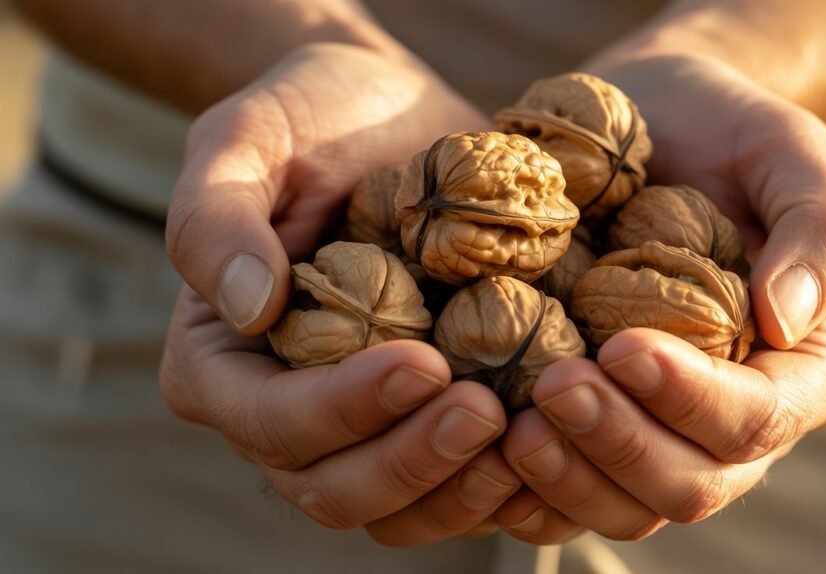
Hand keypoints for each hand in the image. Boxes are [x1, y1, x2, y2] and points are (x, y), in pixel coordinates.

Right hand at [160, 43, 519, 545]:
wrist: (389, 118)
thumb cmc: (310, 121)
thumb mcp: (248, 139)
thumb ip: (217, 216)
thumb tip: (245, 307)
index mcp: (224, 366)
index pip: (271, 423)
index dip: (343, 410)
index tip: (422, 362)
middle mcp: (288, 415)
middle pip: (336, 489)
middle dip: (413, 461)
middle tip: (488, 409)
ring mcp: (363, 428)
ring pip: (403, 509)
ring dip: (466, 487)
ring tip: (531, 430)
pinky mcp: (427, 421)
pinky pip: (460, 484)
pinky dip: (507, 478)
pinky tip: (557, 436)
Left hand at [495, 54, 825, 541]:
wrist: (652, 126)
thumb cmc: (725, 133)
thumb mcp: (787, 151)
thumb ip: (818, 229)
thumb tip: (786, 318)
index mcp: (801, 371)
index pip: (757, 419)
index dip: (690, 399)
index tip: (622, 348)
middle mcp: (736, 423)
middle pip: (689, 485)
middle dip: (619, 444)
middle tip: (551, 385)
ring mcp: (663, 434)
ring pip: (626, 508)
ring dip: (565, 477)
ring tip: (510, 423)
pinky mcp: (601, 432)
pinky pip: (566, 497)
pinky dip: (525, 487)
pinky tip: (484, 443)